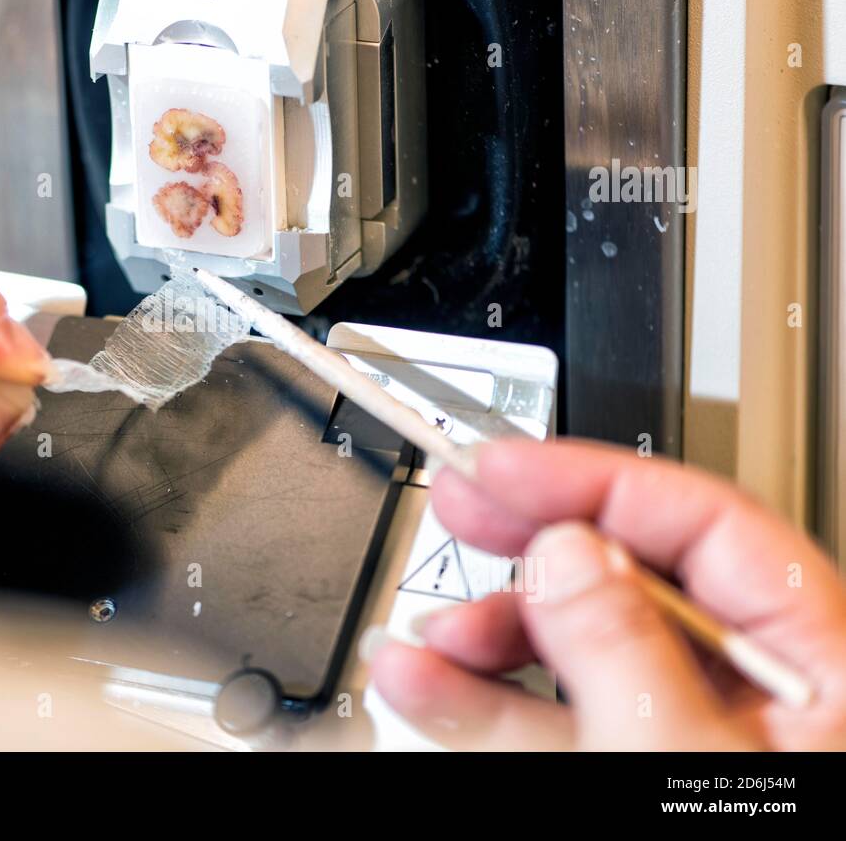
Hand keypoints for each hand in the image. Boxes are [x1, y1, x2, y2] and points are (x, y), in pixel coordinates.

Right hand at [369, 439, 845, 749]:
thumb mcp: (685, 755)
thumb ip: (625, 647)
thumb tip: (564, 550)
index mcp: (816, 662)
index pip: (701, 523)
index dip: (588, 480)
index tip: (499, 467)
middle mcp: (748, 689)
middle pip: (623, 572)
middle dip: (524, 540)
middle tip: (454, 501)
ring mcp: (678, 731)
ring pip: (569, 648)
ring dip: (480, 633)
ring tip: (422, 639)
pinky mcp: (619, 762)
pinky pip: (542, 712)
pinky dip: (474, 695)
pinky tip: (422, 680)